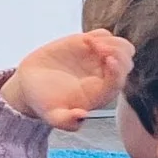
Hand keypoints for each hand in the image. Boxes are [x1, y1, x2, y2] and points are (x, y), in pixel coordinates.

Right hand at [0, 29, 134, 129]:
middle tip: (97, 48)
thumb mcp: (52, 115)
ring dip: (111, 42)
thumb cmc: (44, 102)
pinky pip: (105, 36)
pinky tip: (85, 40)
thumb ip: (66, 121)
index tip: (108, 60)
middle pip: (126, 62)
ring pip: (121, 46)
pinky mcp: (88, 45)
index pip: (118, 81)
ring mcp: (98, 59)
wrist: (30, 85)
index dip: (118, 71)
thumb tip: (81, 117)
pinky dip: (100, 35)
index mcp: (101, 94)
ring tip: (90, 42)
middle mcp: (104, 76)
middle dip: (117, 53)